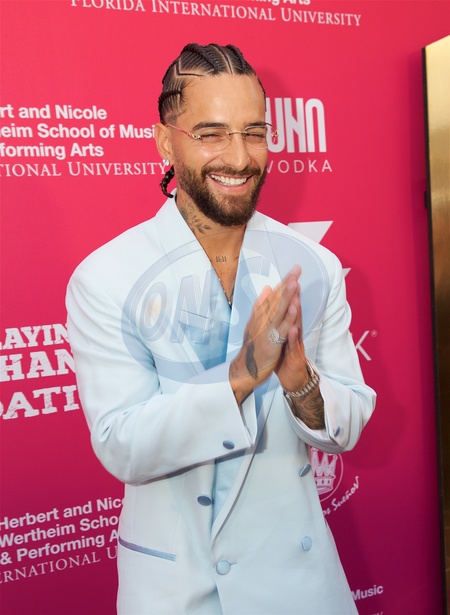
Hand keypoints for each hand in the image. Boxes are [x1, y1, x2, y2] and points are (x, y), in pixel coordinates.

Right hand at [229, 265, 301, 402]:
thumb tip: (267, 288)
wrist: (245, 369)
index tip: (295, 269)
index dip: (284, 282)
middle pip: (276, 299)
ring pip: (278, 311)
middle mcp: (263, 320)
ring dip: (286, 297)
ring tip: (295, 283)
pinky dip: (288, 318)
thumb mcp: (254, 324)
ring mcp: (266, 331)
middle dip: (287, 283)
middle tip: (297, 269)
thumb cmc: (252, 347)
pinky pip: (281, 329)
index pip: (274, 295)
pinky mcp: (271, 343)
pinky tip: (295, 308)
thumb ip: (261, 306)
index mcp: (261, 315)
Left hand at [275, 289, 308, 391]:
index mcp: (287, 327)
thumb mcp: (280, 336)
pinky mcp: (295, 356)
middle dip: (294, 296)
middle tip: (295, 279)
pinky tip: (293, 328)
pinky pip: (293, 346)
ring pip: (296, 327)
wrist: (293, 378)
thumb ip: (279, 321)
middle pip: (294, 312)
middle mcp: (293, 332)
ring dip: (296, 313)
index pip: (288, 307)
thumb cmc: (285, 356)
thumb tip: (276, 308)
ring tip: (295, 299)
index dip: (289, 292)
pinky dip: (293, 337)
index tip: (290, 275)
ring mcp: (295, 344)